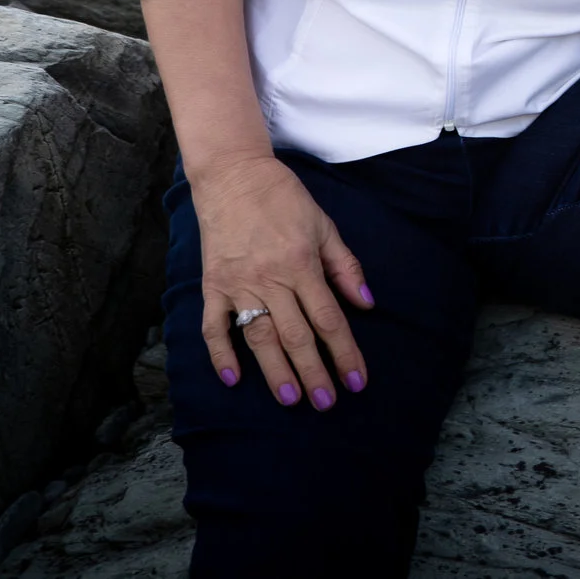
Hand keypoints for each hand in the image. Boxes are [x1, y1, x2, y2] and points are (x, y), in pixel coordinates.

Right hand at [190, 153, 372, 409]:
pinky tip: (233, 378)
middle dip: (314, 372)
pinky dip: (221, 353)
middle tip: (326, 404)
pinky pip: (214, 325)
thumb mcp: (324, 225)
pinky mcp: (212, 284)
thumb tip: (367, 304)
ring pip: (259, 336)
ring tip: (291, 399)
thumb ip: (345, 267)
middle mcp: (271, 277)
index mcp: (302, 263)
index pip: (329, 318)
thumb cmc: (283, 199)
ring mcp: (238, 283)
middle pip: (296, 335)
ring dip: (275, 370)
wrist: (233, 175)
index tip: (356, 381)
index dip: (344, 352)